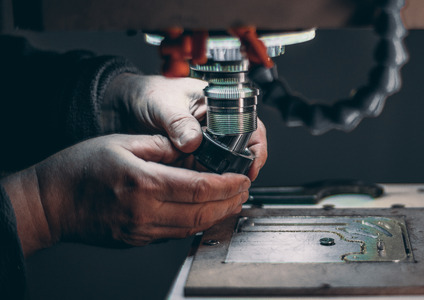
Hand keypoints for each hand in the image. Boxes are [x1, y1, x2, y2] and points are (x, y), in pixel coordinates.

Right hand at [2, 134, 249, 255]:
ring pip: (193, 228)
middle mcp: (146, 212)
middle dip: (230, 202)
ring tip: (232, 200)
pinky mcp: (138, 240)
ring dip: (218, 215)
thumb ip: (161, 146)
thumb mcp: (122, 143)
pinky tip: (205, 211)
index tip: (243, 178)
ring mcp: (142, 231)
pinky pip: (176, 234)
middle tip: (245, 189)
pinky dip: (197, 223)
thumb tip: (190, 148)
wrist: (50, 203)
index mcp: (144, 183)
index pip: (200, 188)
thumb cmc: (79, 169)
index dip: (228, 185)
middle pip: (203, 213)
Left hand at [104, 74, 267, 179]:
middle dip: (241, 168)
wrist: (122, 107)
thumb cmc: (147, 93)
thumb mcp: (163, 103)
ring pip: (225, 165)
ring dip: (224, 178)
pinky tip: (204, 193)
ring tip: (221, 192)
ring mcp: (204, 144)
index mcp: (218, 104)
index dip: (256, 147)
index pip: (250, 125)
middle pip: (241, 149)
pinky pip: (205, 174)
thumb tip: (193, 141)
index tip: (251, 165)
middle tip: (237, 184)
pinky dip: (206, 184)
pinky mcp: (191, 159)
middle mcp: (215, 126)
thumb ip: (178, 121)